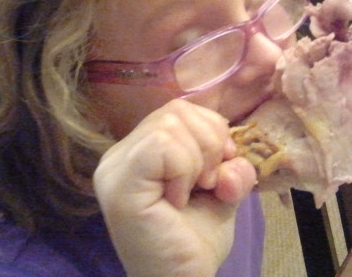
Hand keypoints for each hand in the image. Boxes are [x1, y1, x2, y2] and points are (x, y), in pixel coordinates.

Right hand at [93, 100, 256, 276]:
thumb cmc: (194, 242)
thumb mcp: (222, 189)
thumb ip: (230, 162)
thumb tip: (236, 154)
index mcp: (138, 152)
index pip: (178, 110)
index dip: (211, 132)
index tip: (219, 170)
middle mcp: (119, 156)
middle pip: (176, 110)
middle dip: (210, 143)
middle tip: (206, 184)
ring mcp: (115, 169)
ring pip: (170, 123)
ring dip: (198, 159)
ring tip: (192, 194)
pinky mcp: (120, 184)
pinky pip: (161, 144)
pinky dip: (184, 167)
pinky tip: (179, 199)